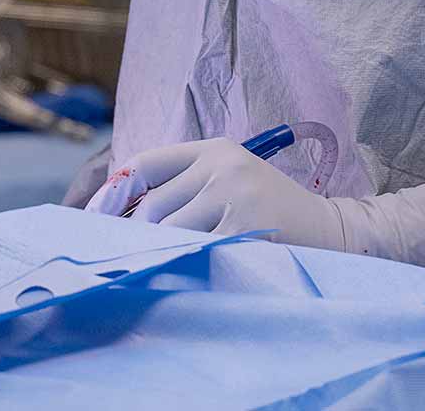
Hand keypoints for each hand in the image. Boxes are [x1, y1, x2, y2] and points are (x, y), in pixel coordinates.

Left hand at [89, 139, 346, 245]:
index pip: (146, 162)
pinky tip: (179, 276)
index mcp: (214, 149)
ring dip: (159, 253)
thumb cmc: (272, 210)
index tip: (93, 216)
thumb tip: (123, 213)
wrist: (331, 230)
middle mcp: (221, 164)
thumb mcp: (231, 180)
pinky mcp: (243, 225)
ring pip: (170, 230)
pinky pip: (195, 250)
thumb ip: (188, 187)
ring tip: (153, 268)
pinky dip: (182, 265)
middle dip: (136, 234)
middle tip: (124, 257)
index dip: (114, 191)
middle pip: (153, 204)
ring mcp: (232, 193)